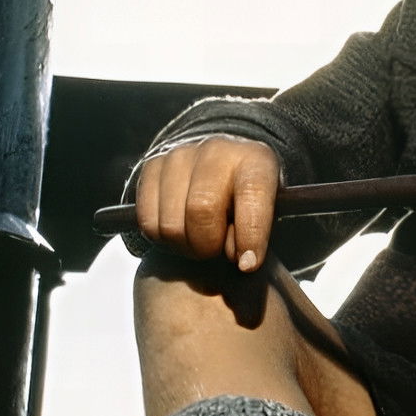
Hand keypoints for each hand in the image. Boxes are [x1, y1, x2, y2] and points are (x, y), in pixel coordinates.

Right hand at [133, 135, 279, 270]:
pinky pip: (148, 223)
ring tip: (198, 242)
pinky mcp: (151, 167)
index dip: (250, 234)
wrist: (221, 167)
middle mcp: (216, 151)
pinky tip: (180, 233)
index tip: (247, 265)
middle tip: (215, 251)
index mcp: (254, 159)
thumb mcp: (267, 212)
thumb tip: (240, 259)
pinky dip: (163, 241)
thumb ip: (256, 233)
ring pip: (170, 224)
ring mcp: (179, 156)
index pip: (252, 194)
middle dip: (209, 244)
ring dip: (184, 247)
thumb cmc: (248, 198)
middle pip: (201, 210)